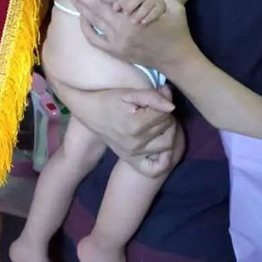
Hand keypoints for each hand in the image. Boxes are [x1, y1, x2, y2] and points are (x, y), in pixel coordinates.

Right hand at [50, 79, 178, 176]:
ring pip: (167, 145)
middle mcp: (136, 142)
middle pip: (168, 129)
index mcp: (135, 124)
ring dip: (168, 132)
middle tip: (158, 109)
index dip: (165, 102)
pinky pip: (155, 168)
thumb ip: (151, 97)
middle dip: (167, 116)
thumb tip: (171, 107)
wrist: (89, 112)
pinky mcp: (131, 160)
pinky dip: (163, 159)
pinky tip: (160, 146)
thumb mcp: (129, 93)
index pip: (166, 115)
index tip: (158, 96)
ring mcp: (134, 154)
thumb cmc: (109, 98)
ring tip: (159, 123)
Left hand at [66, 0, 193, 73]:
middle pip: (98, 8)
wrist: (175, 59)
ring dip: (82, 9)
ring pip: (94, 22)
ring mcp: (117, 42)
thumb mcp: (175, 7)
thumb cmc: (176, 30)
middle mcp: (123, 29)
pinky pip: (94, 39)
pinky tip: (82, 18)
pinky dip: (86, 29)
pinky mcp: (115, 51)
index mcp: (137, 16)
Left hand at [113, 0, 165, 24]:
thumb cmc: (139, 9)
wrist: (162, 10)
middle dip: (131, 4)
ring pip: (146, 4)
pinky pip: (156, 10)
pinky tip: (143, 22)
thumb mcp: (129, 7)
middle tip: (125, 13)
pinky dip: (149, 16)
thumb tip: (114, 8)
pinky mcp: (160, 7)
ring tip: (133, 22)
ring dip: (139, 13)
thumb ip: (121, 5)